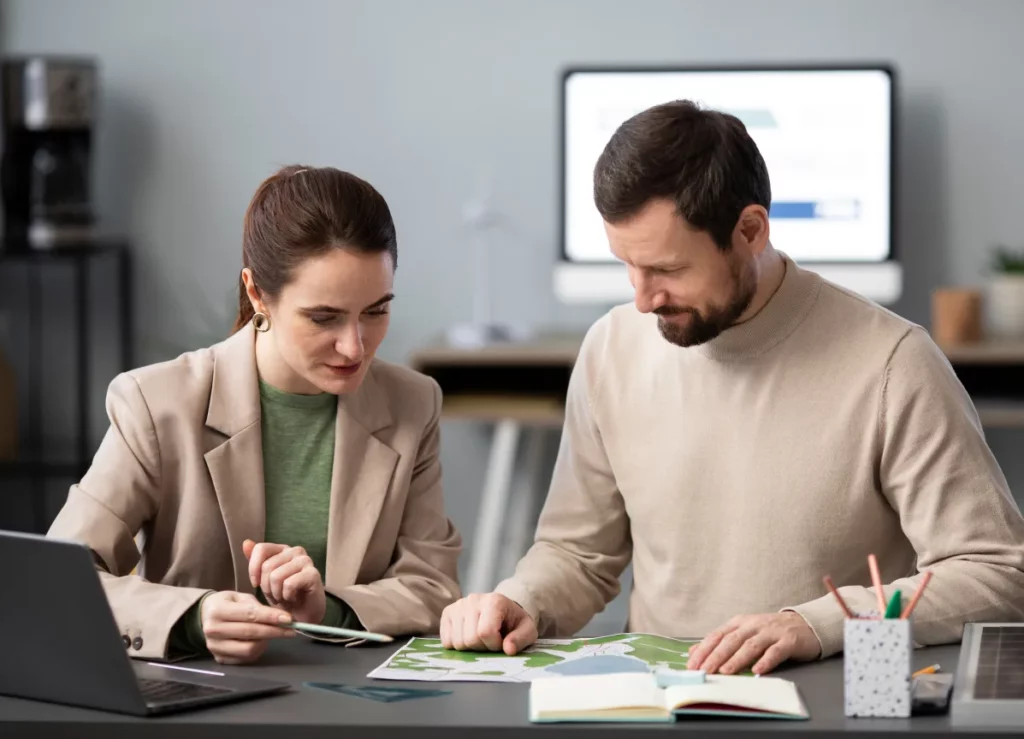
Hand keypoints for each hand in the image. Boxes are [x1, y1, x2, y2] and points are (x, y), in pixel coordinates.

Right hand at [200, 590, 294, 664]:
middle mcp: (213, 630)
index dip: (271, 617)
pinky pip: (244, 659)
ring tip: (272, 634)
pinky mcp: (218, 658)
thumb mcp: (240, 597)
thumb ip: (257, 606)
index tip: (288, 619)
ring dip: (266, 642)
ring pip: (249, 649)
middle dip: (274, 631)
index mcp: (217, 610)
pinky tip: (261, 642)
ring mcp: (214, 647)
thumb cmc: (226, 604)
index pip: (250, 615)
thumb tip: (280, 617)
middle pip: (251, 633)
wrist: (204, 616)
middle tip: (291, 630)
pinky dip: (257, 651)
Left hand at [242, 539, 326, 624]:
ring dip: (276, 593)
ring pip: (276, 576)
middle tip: (275, 595)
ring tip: (283, 597)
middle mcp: (295, 551)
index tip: (256, 584)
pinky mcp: (313, 574)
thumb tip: (246, 542)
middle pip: (267, 566)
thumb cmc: (283, 596)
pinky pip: (289, 584)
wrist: (302, 615)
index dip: (253, 569)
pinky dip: (286, 596)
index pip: (261, 548)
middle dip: (266, 587)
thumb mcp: (264, 579)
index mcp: (282, 549)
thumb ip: (256, 561)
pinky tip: (292, 598)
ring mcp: (305, 561)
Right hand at [440, 593, 537, 654]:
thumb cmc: (514, 622)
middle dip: (482, 647)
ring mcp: (458, 605)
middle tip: (490, 640)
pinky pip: (446, 640)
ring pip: (457, 642)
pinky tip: (468, 636)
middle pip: (469, 639)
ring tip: (480, 637)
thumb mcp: (527, 630)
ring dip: (470, 647)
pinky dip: (457, 644)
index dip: (494, 645)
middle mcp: (473, 599)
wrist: (503, 610)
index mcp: (494, 601)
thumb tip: (508, 650)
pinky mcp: (447, 612)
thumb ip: (520, 640)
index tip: (501, 642)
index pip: (485, 632)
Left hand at [687, 612, 820, 674]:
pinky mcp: (788, 641)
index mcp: (739, 623)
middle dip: (716, 656)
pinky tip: (758, 670)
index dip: (703, 650)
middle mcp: (753, 625)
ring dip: (737, 659)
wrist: (804, 625)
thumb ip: (721, 642)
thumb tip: (694, 651)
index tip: (692, 665)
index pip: (717, 636)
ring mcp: (771, 632)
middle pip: (731, 641)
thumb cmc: (770, 632)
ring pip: (751, 645)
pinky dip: (766, 661)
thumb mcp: (743, 632)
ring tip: (726, 672)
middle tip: (705, 671)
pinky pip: (775, 651)